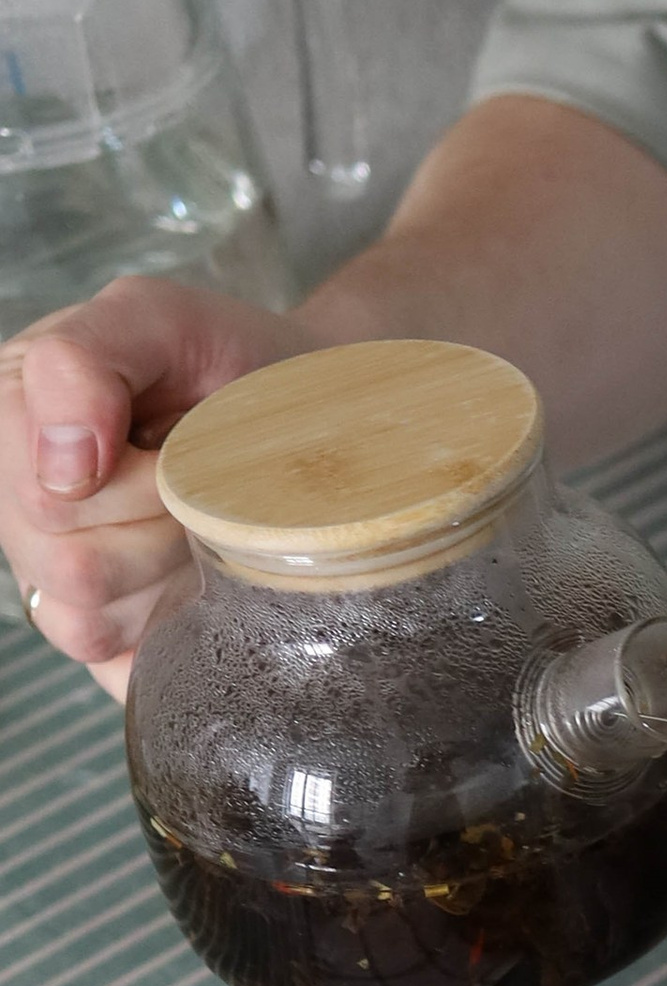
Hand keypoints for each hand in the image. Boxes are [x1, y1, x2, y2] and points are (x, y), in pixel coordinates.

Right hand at [1, 276, 313, 698]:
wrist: (317, 417)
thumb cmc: (232, 365)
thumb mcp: (161, 319)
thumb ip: (84, 361)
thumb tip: (63, 466)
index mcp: (14, 424)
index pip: (43, 493)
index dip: (130, 477)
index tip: (178, 437)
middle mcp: (19, 507)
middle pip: (64, 563)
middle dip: (159, 522)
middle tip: (204, 484)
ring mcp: (59, 582)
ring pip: (87, 617)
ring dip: (169, 570)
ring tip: (203, 523)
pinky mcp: (111, 643)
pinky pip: (116, 666)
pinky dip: (176, 625)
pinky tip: (198, 577)